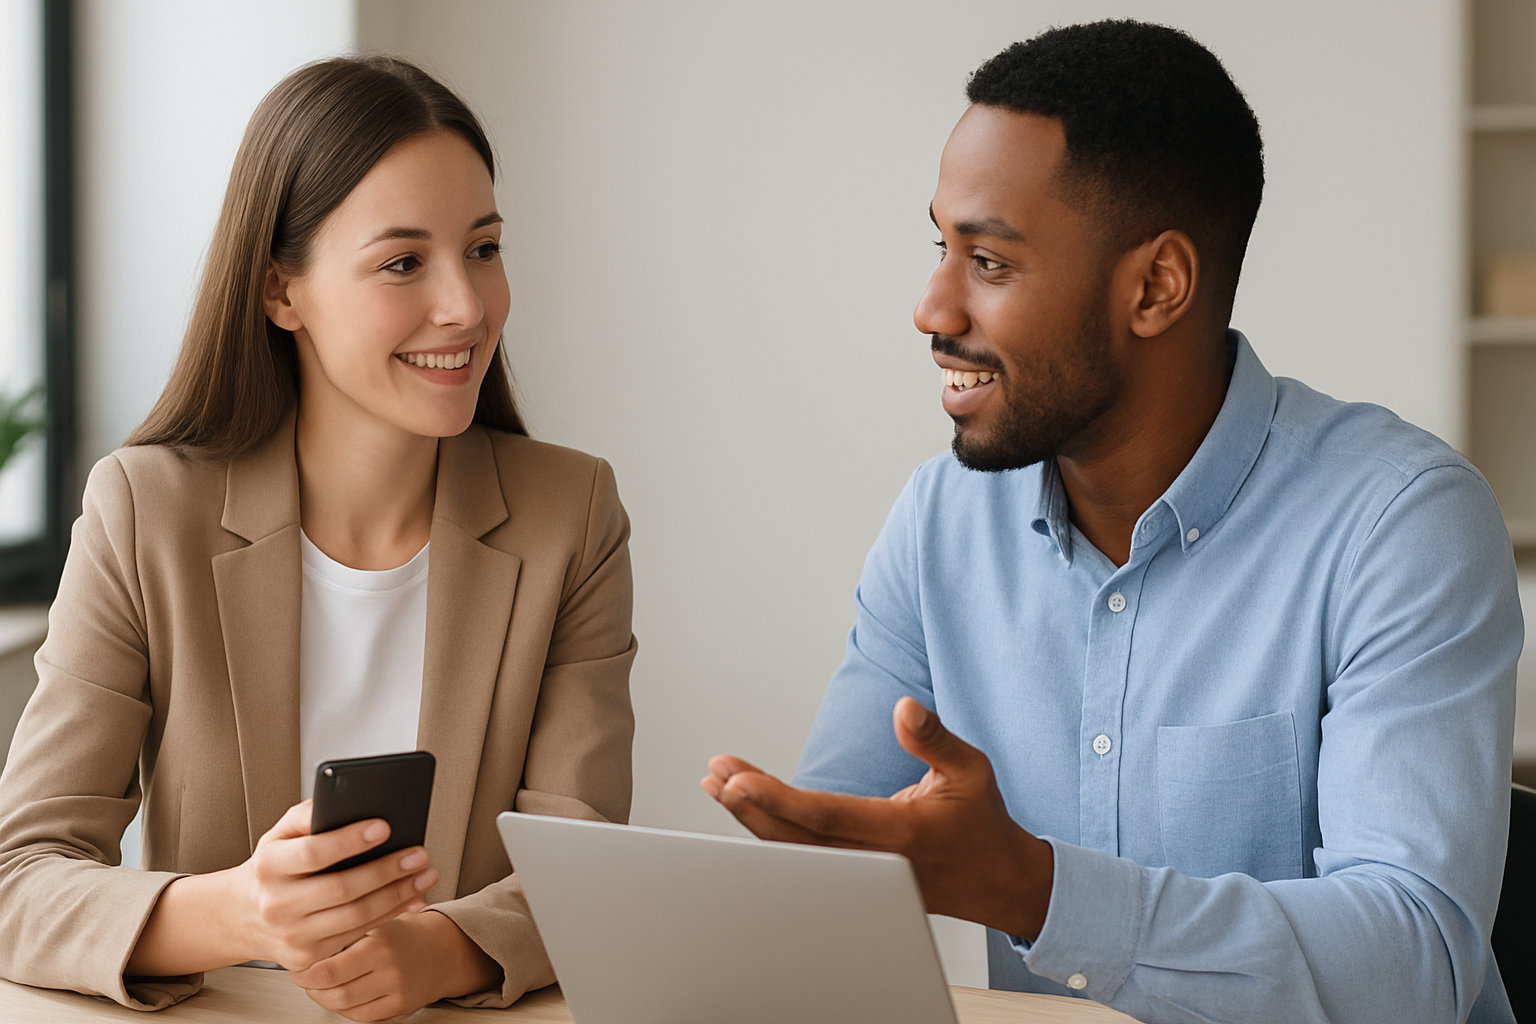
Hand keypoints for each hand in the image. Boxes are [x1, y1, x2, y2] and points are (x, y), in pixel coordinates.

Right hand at [126, 800, 438, 976]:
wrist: (244, 915)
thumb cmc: (275, 865)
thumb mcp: (280, 833)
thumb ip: (309, 814)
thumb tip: (347, 802)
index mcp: (269, 865)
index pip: (313, 852)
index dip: (350, 840)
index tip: (384, 826)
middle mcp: (277, 904)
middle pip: (341, 889)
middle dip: (386, 871)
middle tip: (419, 853)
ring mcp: (292, 935)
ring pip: (355, 917)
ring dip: (397, 895)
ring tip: (425, 874)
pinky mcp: (308, 958)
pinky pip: (357, 935)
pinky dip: (389, 914)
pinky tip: (410, 897)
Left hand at [288, 909, 502, 1020]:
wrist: (443, 949)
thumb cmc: (404, 932)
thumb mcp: (376, 918)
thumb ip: (346, 929)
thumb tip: (305, 935)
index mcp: (380, 941)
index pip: (328, 968)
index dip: (305, 972)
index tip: (297, 964)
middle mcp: (390, 968)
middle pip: (334, 992)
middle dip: (312, 987)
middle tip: (303, 977)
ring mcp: (396, 991)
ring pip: (345, 1008)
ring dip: (325, 999)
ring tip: (319, 986)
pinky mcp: (401, 1008)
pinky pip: (362, 1018)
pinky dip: (346, 1009)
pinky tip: (341, 995)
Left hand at [701, 696, 1054, 938]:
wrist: (998, 882)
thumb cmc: (981, 820)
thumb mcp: (971, 769)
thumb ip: (933, 739)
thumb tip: (904, 708)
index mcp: (900, 834)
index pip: (825, 817)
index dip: (777, 800)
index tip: (738, 781)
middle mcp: (875, 863)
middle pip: (795, 840)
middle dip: (750, 807)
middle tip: (717, 774)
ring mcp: (863, 881)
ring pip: (794, 854)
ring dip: (753, 820)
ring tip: (720, 784)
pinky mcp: (856, 887)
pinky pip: (804, 861)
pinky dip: (771, 835)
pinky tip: (750, 810)